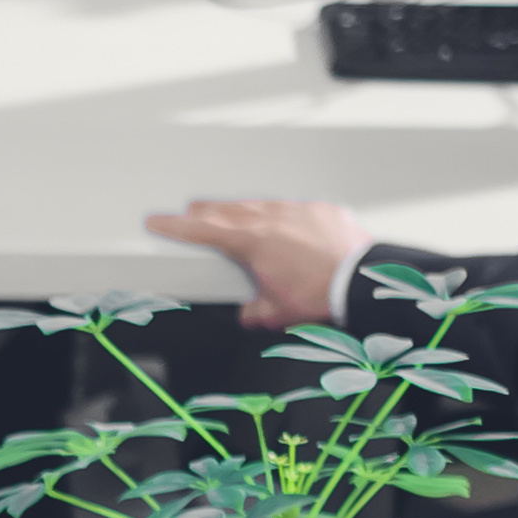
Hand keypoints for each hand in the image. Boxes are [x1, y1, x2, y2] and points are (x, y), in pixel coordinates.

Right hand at [147, 196, 371, 332]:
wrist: (361, 282)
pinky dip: (283, 214)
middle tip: (190, 210)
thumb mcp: (276, 313)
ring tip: (232, 212)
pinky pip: (295, 208)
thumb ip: (254, 311)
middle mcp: (272, 219)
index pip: (203, 230)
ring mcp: (298, 210)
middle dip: (205, 210)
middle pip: (228, 209)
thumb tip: (249, 312)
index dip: (175, 225)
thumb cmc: (319, 295)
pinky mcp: (322, 210)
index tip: (157, 219)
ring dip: (241, 208)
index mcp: (252, 243)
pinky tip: (283, 221)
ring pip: (260, 203)